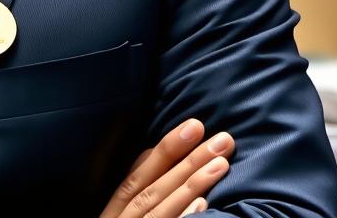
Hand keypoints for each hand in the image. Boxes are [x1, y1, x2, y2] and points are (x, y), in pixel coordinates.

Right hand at [98, 119, 235, 217]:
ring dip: (192, 184)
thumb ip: (134, 191)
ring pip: (161, 206)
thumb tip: (150, 154)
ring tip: (221, 163)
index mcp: (115, 209)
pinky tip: (204, 205)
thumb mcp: (118, 214)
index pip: (138, 174)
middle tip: (221, 138)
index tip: (194, 126)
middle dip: (187, 160)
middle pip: (154, 187)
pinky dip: (184, 217)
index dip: (166, 149)